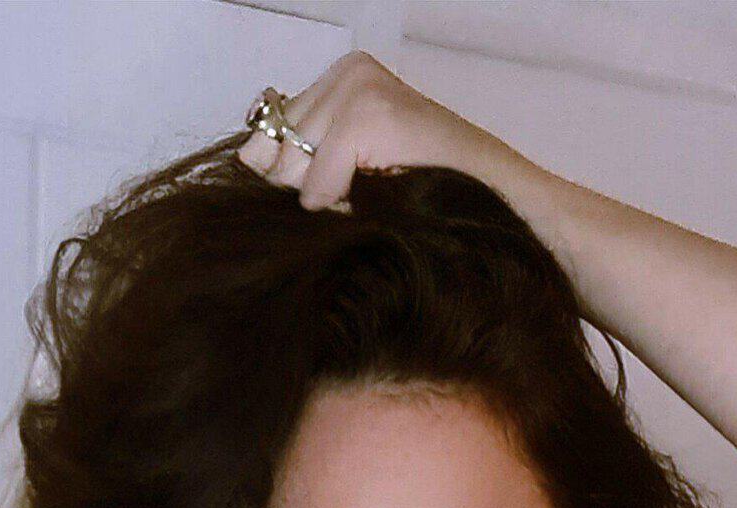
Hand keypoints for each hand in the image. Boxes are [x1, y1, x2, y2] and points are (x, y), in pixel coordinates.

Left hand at [236, 50, 523, 212]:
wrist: (492, 195)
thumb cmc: (425, 189)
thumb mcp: (351, 164)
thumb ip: (300, 156)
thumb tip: (245, 160)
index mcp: (341, 77)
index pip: (269, 130)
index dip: (289, 173)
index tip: (335, 184)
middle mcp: (346, 73)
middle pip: (275, 151)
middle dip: (306, 186)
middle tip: (361, 187)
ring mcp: (356, 88)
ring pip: (292, 170)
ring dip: (326, 199)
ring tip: (372, 189)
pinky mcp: (365, 114)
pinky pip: (316, 185)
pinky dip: (341, 204)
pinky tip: (378, 192)